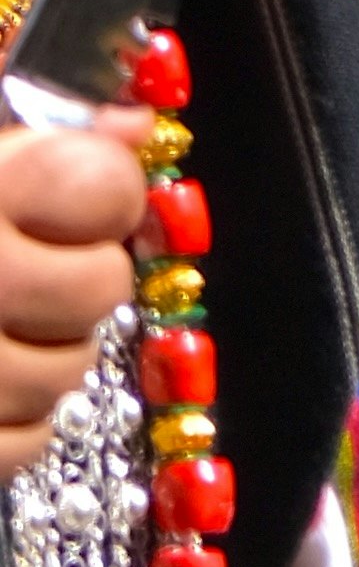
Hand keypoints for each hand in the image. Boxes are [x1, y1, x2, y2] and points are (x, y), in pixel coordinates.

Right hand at [0, 121, 145, 480]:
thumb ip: (45, 137)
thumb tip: (136, 123)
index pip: (101, 182)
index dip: (106, 190)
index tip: (83, 196)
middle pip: (99, 286)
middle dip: (82, 280)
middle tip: (36, 269)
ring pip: (68, 373)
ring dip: (48, 354)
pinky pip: (26, 444)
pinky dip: (14, 422)